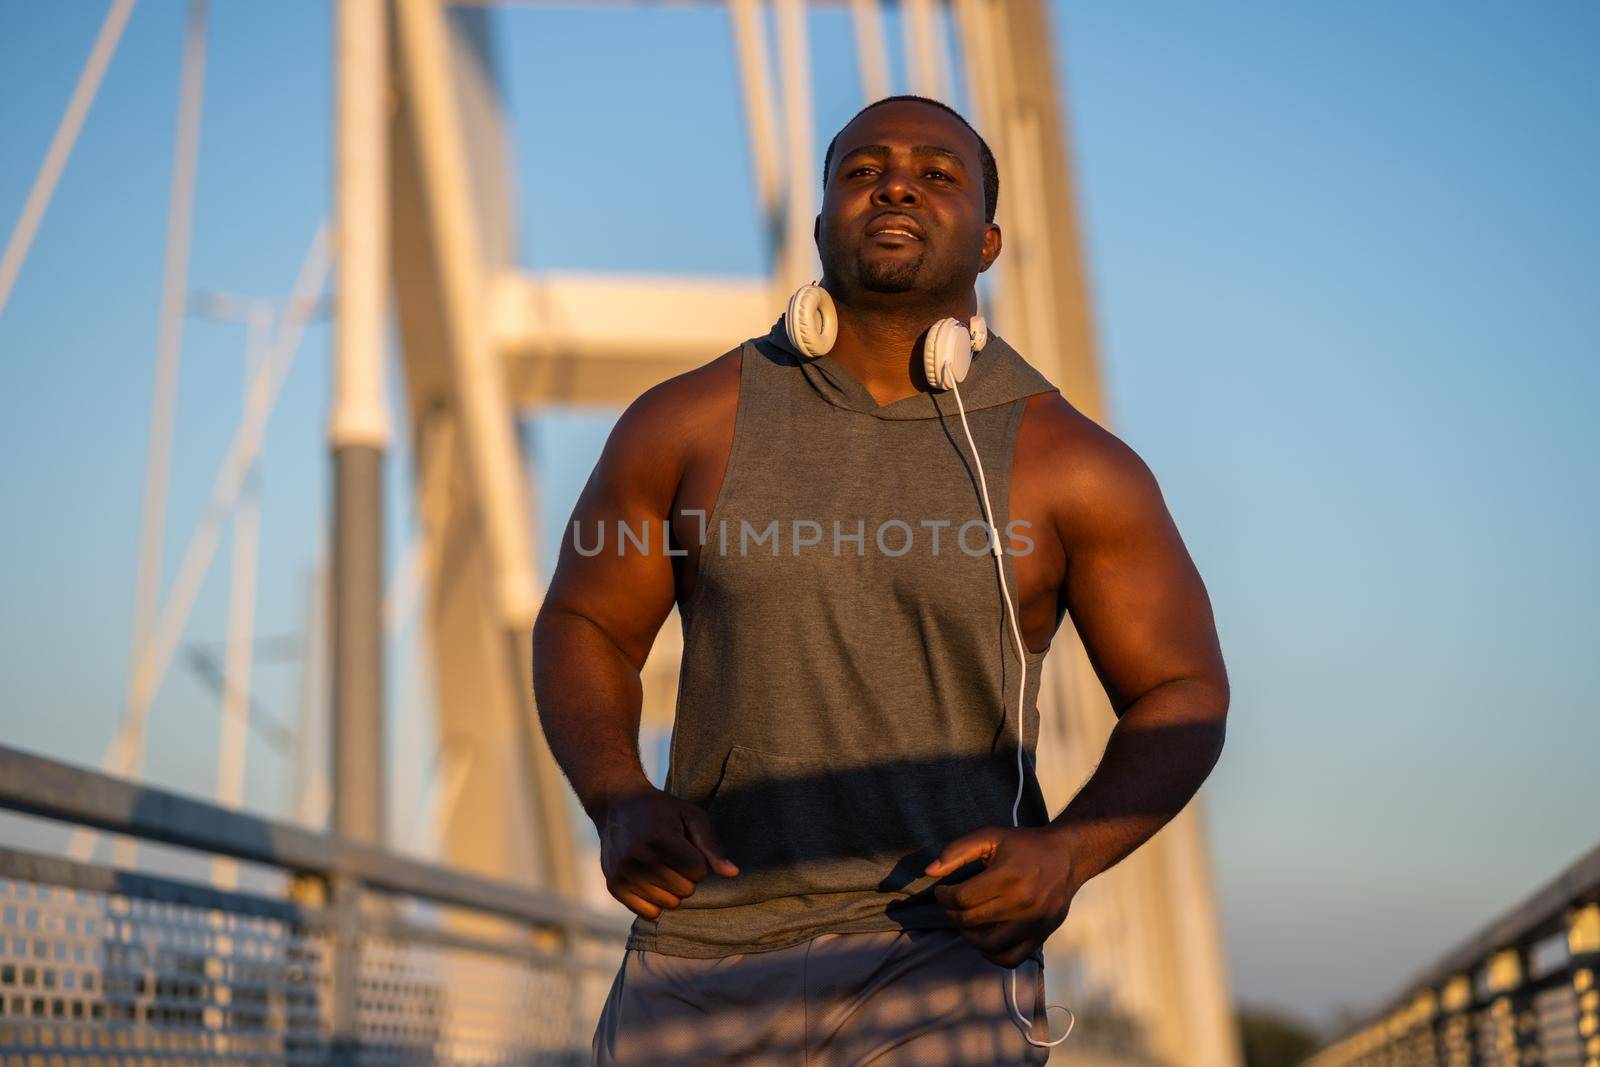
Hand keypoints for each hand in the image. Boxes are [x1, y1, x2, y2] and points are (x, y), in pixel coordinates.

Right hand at [598, 786, 739, 919]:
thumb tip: (732, 873)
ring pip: (670, 904)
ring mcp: (623, 874)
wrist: (617, 805)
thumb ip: (712, 846)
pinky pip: (650, 913)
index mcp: (659, 838)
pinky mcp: (614, 886)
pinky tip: (651, 880)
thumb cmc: (662, 810)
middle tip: (674, 856)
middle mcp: (638, 858)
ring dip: (672, 889)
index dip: (699, 861)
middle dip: (687, 875)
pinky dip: (656, 901)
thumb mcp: (691, 816)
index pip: (698, 871)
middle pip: (686, 890)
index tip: (687, 847)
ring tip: (662, 866)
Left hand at [925, 825, 1079, 968]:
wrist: (1066, 856)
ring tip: (966, 921)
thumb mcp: (990, 836)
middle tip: (951, 905)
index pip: (962, 898)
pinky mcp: (1041, 936)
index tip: (942, 891)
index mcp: (1008, 876)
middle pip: (970, 921)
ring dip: (968, 935)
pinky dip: (991, 954)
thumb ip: (957, 851)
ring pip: (987, 945)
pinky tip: (984, 938)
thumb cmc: (1024, 845)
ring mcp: (1033, 923)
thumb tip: (930, 872)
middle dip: (951, 914)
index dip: (944, 896)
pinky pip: (1010, 958)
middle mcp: (1022, 903)